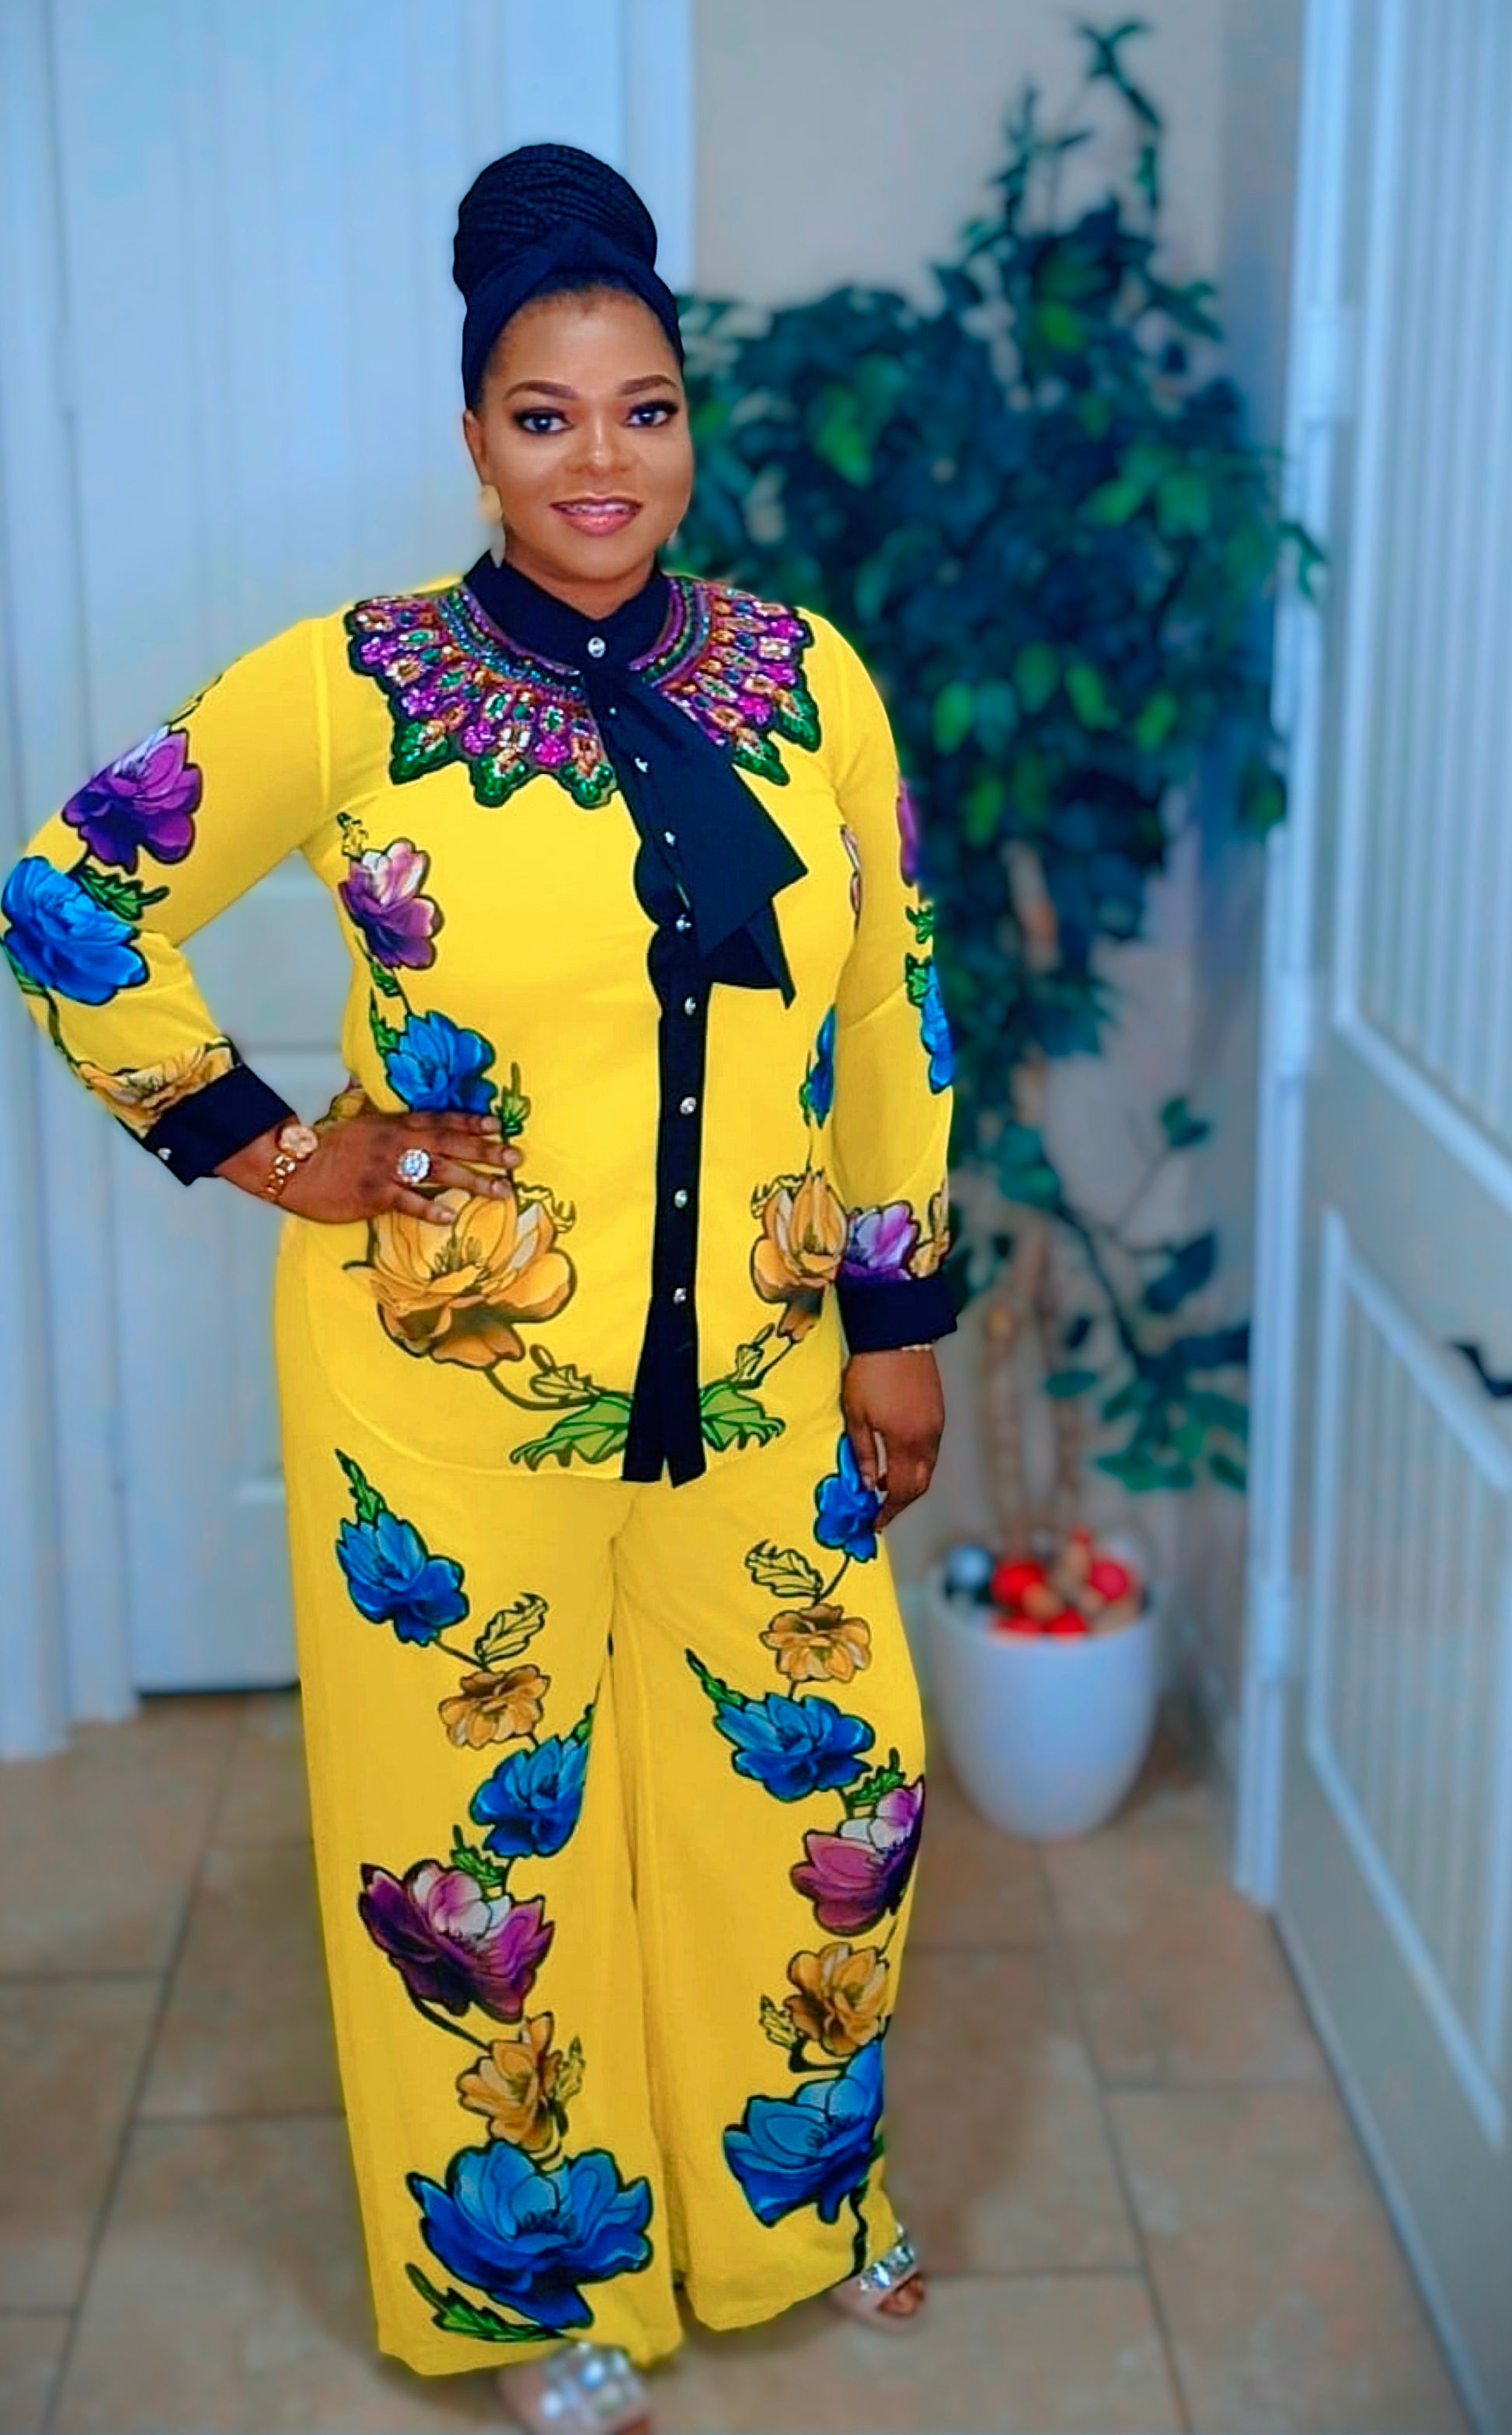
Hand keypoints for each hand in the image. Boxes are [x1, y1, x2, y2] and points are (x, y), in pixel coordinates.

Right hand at [217, 1109, 520, 1224]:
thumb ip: (378, 1105)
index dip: (471, 1121)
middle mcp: (397, 1142)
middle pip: (449, 1143)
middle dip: (486, 1150)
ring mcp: (388, 1168)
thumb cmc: (331, 1146)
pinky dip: (429, 1207)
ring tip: (501, 1190)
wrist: (297, 1168)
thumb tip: (372, 1081)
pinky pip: (407, 1200)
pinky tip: (450, 1215)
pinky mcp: (375, 1193)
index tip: (499, 1125)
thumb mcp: (359, 1118)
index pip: (441, 1119)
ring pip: (438, 1172)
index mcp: (396, 1123)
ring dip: (473, 1181)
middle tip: (515, 1157)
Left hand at [841, 1347, 943, 1529]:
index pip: (901, 1491)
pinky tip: (897, 1459)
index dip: (887, 1511)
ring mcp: (936, 1425)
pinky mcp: (938, 1412)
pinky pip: (930, 1450)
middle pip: (919, 1485)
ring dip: (908, 1483)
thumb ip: (863, 1453)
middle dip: (900, 1503)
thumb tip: (868, 1485)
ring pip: (927, 1468)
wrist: (897, 1332)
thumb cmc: (869, 1372)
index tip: (873, 1522)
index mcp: (906, 1442)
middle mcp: (928, 1438)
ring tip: (883, 1486)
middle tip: (879, 1511)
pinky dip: (915, 1464)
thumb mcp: (856, 1414)